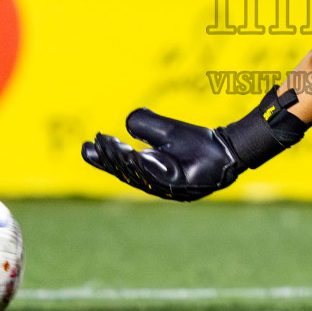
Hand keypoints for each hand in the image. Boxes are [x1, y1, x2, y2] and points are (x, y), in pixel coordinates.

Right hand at [81, 109, 242, 200]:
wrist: (225, 150)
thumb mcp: (165, 130)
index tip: (86, 146)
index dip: (103, 158)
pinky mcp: (182, 186)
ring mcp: (168, 187)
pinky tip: (134, 156)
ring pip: (139, 176)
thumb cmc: (196, 142)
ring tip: (111, 145)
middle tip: (97, 142)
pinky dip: (145, 168)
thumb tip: (127, 123)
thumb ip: (146, 125)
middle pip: (125, 172)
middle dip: (109, 158)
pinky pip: (159, 178)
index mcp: (148, 170)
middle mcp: (155, 182)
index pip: (120, 166)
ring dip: (123, 161)